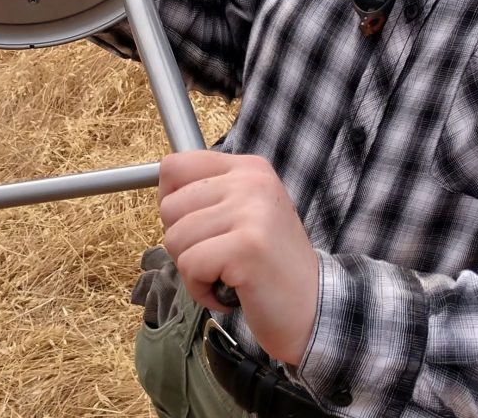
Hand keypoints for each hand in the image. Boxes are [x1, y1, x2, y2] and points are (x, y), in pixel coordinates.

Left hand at [158, 151, 318, 364]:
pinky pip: (189, 265)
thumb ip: (208, 194)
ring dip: (192, 270)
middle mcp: (251, 181)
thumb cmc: (269, 267)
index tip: (194, 227)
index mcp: (248, 168)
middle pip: (170, 206)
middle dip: (182, 243)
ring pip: (175, 238)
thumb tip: (162, 189)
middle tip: (218, 259)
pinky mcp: (246, 246)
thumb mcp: (245, 213)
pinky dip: (200, 290)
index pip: (175, 166)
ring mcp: (251, 212)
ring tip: (226, 275)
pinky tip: (228, 293)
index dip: (170, 202)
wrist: (315, 311)